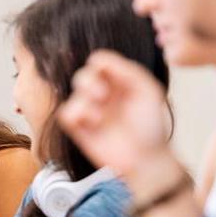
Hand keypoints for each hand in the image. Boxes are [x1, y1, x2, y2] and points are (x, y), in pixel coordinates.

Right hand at [58, 50, 169, 175]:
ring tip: (100, 117)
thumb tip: (98, 59)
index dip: (101, 65)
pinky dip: (76, 114)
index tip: (113, 76)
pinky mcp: (80, 129)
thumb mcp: (147, 90)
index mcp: (117, 82)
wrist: (146, 157)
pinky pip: (65, 113)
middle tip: (103, 95)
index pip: (99, 62)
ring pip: (73, 93)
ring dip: (85, 102)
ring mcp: (90, 112)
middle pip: (82, 74)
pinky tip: (93, 123)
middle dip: (90, 82)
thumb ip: (126, 69)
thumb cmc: (151, 126)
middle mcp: (102, 95)